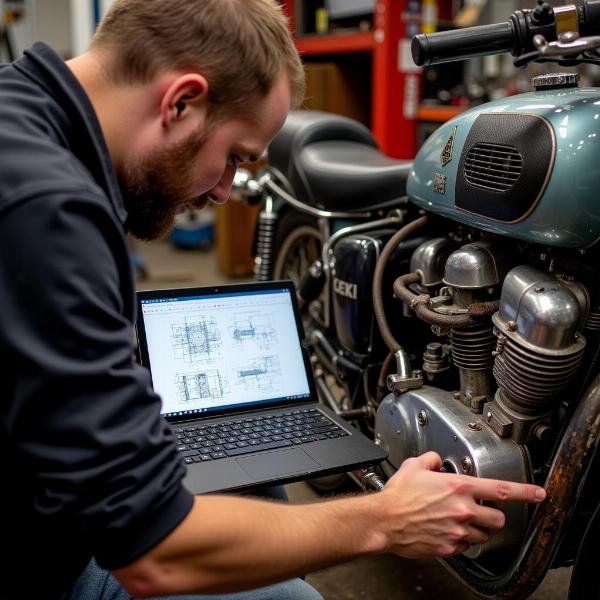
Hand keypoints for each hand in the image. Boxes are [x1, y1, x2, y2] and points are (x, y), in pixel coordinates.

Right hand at [377, 451, 545, 558]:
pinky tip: (446, 531)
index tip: (538, 494)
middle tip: (480, 511)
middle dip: (492, 515)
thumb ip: (432, 460)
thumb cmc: (398, 495)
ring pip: (483, 535)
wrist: (384, 520)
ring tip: (459, 521)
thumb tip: (437, 460)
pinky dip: (460, 540)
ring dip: (476, 528)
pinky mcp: (449, 548)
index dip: (524, 492)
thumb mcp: (414, 466)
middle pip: (498, 518)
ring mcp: (457, 531)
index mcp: (458, 487)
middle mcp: (462, 510)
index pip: (500, 490)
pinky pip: (464, 547)